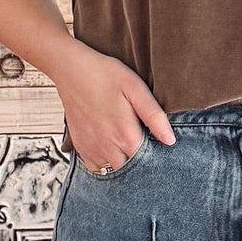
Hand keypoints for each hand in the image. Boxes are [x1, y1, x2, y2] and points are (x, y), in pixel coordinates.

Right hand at [56, 43, 175, 172]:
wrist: (71, 70)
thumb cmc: (105, 75)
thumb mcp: (136, 88)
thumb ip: (154, 116)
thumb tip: (170, 140)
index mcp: (126, 136)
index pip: (149, 162)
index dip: (157, 156)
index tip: (159, 144)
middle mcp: (108, 149)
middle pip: (132, 170)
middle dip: (141, 162)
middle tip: (143, 141)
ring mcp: (92, 150)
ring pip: (114, 171)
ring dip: (124, 163)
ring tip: (127, 143)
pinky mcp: (81, 147)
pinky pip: (97, 168)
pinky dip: (105, 163)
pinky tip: (111, 147)